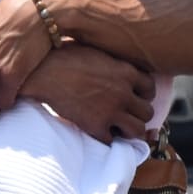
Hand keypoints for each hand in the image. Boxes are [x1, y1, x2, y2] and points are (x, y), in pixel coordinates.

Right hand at [19, 44, 153, 143]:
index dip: (143, 94)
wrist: (41, 72)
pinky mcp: (95, 126)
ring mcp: (111, 111)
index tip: (132, 96)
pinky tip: (98, 131)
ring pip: (137, 130)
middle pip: (148, 112)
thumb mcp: (97, 53)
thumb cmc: (63, 57)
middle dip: (138, 114)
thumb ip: (114, 63)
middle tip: (125, 113)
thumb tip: (120, 67)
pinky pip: (112, 140)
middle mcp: (124, 93)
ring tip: (117, 126)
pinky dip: (106, 138)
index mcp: (126, 72)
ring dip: (129, 129)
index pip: (151, 89)